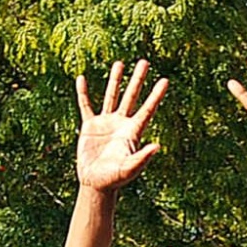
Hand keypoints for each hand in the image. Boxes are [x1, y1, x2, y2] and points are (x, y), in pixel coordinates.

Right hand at [73, 60, 167, 192]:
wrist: (95, 184)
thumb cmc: (114, 179)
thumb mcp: (129, 169)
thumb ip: (142, 157)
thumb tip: (158, 146)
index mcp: (133, 132)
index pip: (147, 109)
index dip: (156, 95)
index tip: (165, 80)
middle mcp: (121, 124)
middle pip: (131, 97)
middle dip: (138, 80)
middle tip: (145, 62)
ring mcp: (106, 123)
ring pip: (111, 96)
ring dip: (115, 80)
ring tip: (120, 63)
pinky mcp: (90, 126)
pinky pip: (86, 105)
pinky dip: (83, 93)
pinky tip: (81, 78)